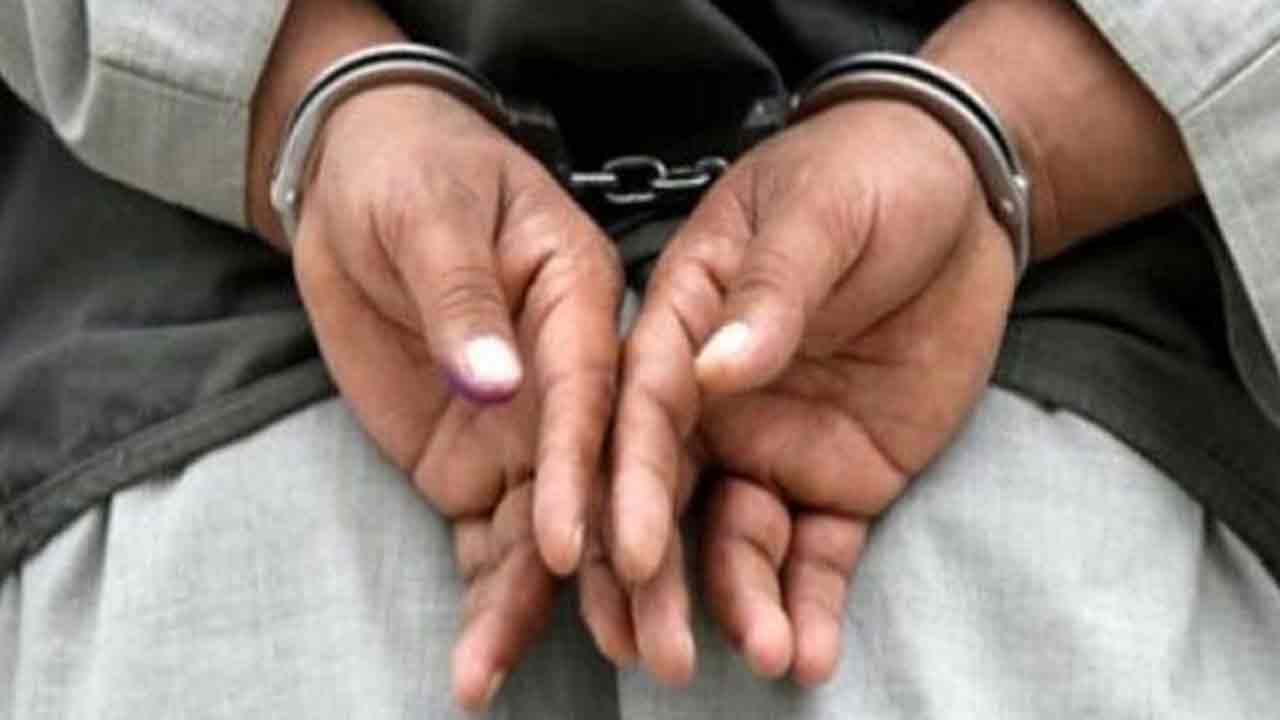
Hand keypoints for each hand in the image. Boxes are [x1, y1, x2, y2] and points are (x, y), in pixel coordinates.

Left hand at [290, 84, 621, 708]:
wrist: (361, 187)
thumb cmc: (412, 173)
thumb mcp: (431, 212)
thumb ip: (462, 297)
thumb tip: (495, 383)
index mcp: (580, 299)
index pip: (593, 393)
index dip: (587, 468)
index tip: (573, 543)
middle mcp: (570, 377)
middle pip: (601, 480)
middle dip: (613, 569)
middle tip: (640, 651)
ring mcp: (526, 432)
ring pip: (545, 531)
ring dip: (537, 606)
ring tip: (497, 676)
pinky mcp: (478, 469)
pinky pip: (487, 544)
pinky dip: (485, 601)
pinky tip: (476, 665)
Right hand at [601, 99, 1016, 684]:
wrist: (959, 197)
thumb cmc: (867, 176)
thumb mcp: (819, 213)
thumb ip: (769, 291)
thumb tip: (715, 367)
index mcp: (683, 326)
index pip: (644, 414)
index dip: (632, 485)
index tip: (631, 552)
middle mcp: (714, 400)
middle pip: (670, 497)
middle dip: (659, 577)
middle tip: (661, 653)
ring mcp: (775, 445)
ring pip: (738, 540)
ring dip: (742, 603)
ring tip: (768, 653)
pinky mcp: (840, 479)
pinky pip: (819, 551)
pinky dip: (814, 602)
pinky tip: (812, 653)